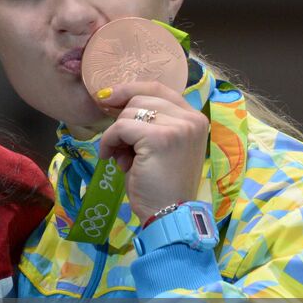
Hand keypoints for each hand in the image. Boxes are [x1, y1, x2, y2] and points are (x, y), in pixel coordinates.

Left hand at [95, 80, 209, 221]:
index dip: (129, 89)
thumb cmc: (159, 184)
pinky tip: (113, 159)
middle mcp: (192, 119)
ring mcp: (179, 127)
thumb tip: (111, 99)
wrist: (168, 214)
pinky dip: (110, 142)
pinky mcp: (160, 138)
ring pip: (129, 112)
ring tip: (123, 158)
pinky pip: (121, 127)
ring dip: (116, 134)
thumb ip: (148, 122)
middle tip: (121, 146)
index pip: (157, 88)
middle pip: (141, 97)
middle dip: (122, 119)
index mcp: (194, 118)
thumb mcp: (157, 145)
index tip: (107, 98)